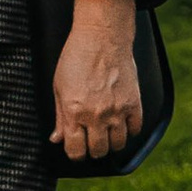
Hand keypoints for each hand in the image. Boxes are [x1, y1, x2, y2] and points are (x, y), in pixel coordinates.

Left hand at [52, 0, 141, 161]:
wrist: (102, 37)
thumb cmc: (76, 57)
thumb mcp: (58, 86)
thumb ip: (59, 116)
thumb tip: (56, 139)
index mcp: (74, 112)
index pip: (76, 150)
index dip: (75, 153)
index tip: (76, 149)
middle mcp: (96, 115)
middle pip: (98, 151)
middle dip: (93, 149)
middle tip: (92, 140)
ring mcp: (117, 111)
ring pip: (118, 145)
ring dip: (111, 143)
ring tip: (106, 132)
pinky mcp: (134, 104)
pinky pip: (135, 130)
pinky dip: (129, 130)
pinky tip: (122, 122)